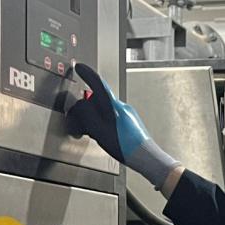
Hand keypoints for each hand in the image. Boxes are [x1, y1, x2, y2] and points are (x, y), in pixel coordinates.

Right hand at [66, 62, 179, 189]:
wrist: (145, 156)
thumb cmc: (124, 145)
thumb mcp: (97, 130)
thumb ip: (85, 114)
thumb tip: (78, 105)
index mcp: (113, 105)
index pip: (98, 83)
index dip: (87, 74)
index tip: (79, 67)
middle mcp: (122, 106)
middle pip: (98, 99)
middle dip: (87, 108)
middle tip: (82, 123)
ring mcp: (127, 113)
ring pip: (105, 109)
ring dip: (95, 118)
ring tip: (94, 133)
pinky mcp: (130, 121)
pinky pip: (112, 117)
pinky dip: (104, 123)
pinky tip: (104, 136)